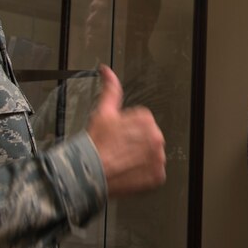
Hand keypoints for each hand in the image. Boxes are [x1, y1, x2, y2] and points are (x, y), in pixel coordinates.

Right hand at [86, 65, 165, 196]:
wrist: (89, 173)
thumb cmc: (95, 144)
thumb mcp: (102, 112)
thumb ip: (110, 89)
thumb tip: (107, 71)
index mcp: (147, 119)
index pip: (142, 123)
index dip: (127, 130)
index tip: (117, 137)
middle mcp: (157, 137)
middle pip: (148, 139)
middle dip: (136, 144)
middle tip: (118, 150)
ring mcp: (158, 158)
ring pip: (151, 156)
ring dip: (141, 158)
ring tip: (122, 161)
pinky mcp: (157, 175)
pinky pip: (154, 173)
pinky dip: (144, 174)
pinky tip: (129, 171)